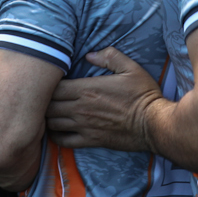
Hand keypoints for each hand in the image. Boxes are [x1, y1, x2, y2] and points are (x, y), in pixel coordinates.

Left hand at [44, 47, 162, 153]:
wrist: (154, 124)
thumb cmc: (143, 94)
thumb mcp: (130, 68)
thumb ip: (109, 56)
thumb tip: (89, 55)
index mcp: (86, 89)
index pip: (53, 87)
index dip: (48, 84)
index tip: (52, 82)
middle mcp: (80, 108)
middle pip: (47, 105)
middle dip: (43, 101)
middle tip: (46, 98)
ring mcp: (83, 126)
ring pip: (51, 123)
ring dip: (47, 118)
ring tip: (49, 113)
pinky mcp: (90, 141)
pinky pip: (63, 141)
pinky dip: (55, 136)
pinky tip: (58, 131)